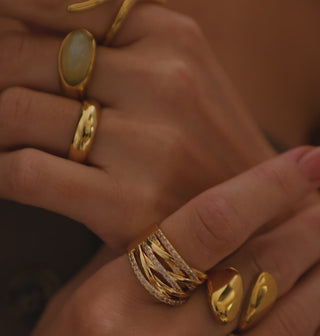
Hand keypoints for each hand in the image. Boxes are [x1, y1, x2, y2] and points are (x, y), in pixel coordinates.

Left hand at [0, 7, 272, 249]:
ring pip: (14, 111)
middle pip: (22, 57)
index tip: (3, 56)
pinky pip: (27, 173)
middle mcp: (163, 81)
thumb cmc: (201, 150)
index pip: (53, 9)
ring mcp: (149, 145)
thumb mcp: (174, 76)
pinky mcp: (128, 204)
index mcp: (170, 36)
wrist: (254, 220)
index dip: (8, 28)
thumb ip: (112, 48)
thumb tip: (17, 32)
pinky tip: (5, 177)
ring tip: (3, 140)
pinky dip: (0, 174)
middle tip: (0, 108)